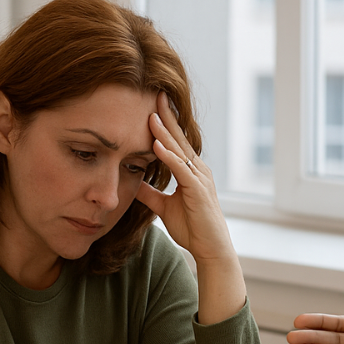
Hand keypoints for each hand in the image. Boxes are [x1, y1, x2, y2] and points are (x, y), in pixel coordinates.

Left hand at [135, 92, 245, 323]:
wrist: (210, 250)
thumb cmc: (192, 229)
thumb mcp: (164, 207)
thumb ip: (150, 193)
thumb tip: (132, 181)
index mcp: (190, 171)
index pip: (175, 141)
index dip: (164, 122)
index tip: (151, 103)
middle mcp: (198, 170)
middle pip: (179, 137)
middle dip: (167, 115)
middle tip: (155, 93)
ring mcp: (200, 179)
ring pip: (180, 150)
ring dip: (165, 132)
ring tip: (151, 114)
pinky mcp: (199, 191)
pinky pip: (181, 170)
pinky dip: (168, 157)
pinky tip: (156, 145)